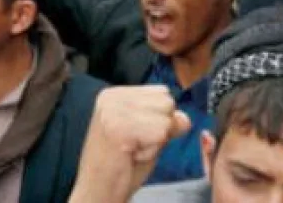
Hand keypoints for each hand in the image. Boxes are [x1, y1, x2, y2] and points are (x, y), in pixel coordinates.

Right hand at [71, 86, 192, 202]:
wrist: (98, 191)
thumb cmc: (120, 166)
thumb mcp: (144, 133)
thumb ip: (163, 119)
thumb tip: (184, 118)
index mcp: (114, 94)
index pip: (161, 92)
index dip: (158, 118)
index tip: (135, 136)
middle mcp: (112, 97)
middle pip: (167, 101)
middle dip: (159, 127)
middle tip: (135, 145)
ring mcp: (115, 111)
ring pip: (166, 117)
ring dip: (157, 139)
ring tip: (134, 150)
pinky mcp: (121, 128)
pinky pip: (161, 133)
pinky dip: (153, 149)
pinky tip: (133, 156)